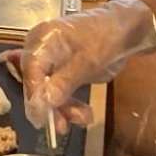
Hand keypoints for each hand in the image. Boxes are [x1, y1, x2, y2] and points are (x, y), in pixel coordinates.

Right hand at [18, 0, 155, 126]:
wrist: (125, 29)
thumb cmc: (106, 37)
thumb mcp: (87, 61)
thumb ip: (64, 82)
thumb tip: (41, 103)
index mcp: (42, 39)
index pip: (30, 70)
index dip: (35, 95)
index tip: (43, 119)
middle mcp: (40, 49)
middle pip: (35, 82)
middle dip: (50, 105)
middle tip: (63, 127)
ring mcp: (50, 60)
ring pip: (46, 91)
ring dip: (63, 108)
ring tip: (84, 118)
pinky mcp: (61, 71)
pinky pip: (57, 91)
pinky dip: (68, 104)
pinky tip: (83, 114)